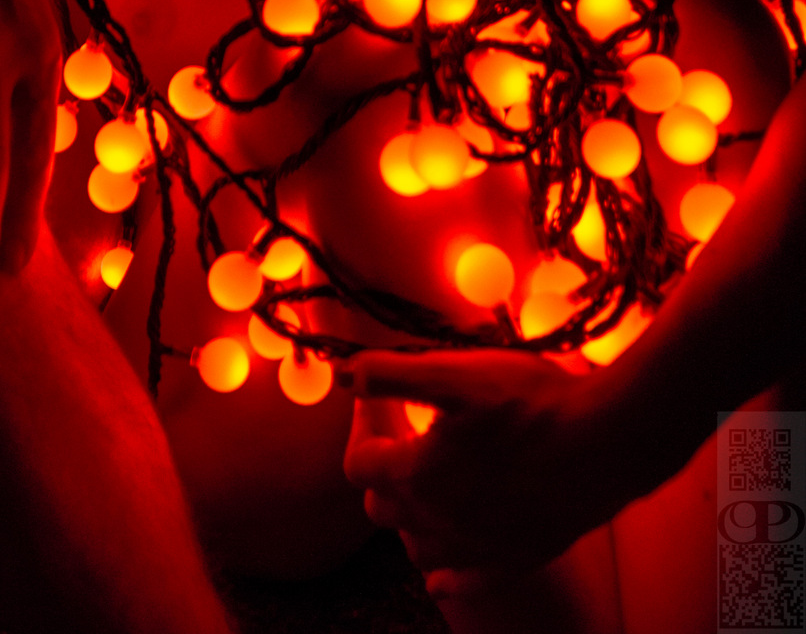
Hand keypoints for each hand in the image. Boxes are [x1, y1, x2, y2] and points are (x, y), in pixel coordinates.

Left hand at [342, 349, 630, 577]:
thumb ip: (391, 374)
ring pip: (416, 548)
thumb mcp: (455, 372)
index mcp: (419, 475)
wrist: (611, 440)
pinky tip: (442, 570)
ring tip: (422, 482)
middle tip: (400, 432)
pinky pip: (466, 582)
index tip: (375, 398)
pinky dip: (446, 574)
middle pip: (381, 508)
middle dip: (381, 469)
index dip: (360, 425)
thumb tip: (344, 375)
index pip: (358, 464)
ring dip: (408, 518)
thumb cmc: (532, 400)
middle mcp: (441, 521)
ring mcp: (479, 548)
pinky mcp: (517, 559)